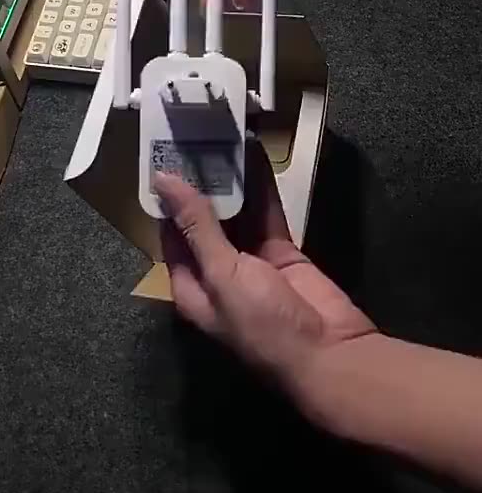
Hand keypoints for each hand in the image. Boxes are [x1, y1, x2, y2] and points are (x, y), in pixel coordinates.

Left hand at [156, 142, 374, 398]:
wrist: (329, 354)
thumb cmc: (262, 323)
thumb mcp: (221, 273)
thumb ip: (197, 225)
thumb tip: (163, 181)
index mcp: (192, 287)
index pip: (172, 236)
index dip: (169, 200)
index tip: (165, 158)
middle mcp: (217, 275)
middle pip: (204, 223)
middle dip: (201, 186)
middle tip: (195, 139)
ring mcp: (252, 264)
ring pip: (237, 216)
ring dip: (231, 184)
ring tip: (223, 139)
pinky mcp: (283, 255)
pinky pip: (268, 216)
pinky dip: (263, 190)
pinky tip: (257, 157)